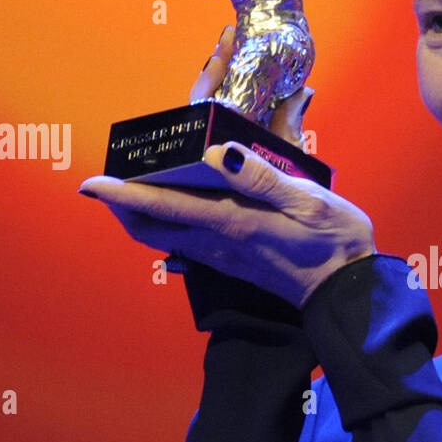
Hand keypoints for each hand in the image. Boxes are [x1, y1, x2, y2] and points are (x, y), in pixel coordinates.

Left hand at [80, 30, 376, 309]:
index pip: (161, 207)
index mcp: (230, 222)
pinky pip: (186, 242)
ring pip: (165, 237)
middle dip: (123, 206)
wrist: (348, 288)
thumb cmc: (334, 240)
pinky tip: (181, 204)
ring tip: (138, 185)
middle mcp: (218, 242)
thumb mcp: (306, 199)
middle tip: (111, 178)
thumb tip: (217, 153)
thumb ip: (259, 175)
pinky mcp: (234, 261)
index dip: (121, 194)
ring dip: (144, 214)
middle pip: (150, 229)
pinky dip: (171, 222)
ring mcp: (223, 256)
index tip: (92, 182)